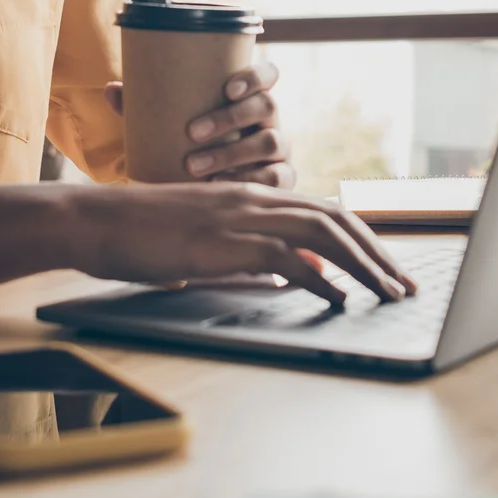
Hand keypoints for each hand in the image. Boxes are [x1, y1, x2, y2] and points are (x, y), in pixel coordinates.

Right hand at [71, 181, 416, 305]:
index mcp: (251, 197)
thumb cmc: (139, 234)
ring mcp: (239, 217)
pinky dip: (318, 280)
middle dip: (378, 253)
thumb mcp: (204, 242)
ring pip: (322, 233)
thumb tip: (293, 279)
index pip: (324, 211)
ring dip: (362, 266)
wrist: (92, 219)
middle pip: (336, 219)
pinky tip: (336, 300)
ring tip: (386, 294)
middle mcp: (253, 200)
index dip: (363, 239)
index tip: (386, 268)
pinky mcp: (221, 242)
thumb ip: (250, 255)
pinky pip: (284, 257)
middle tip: (404, 285)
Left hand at [103, 61, 294, 188]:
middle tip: (191, 132)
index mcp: (251, 97)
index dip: (254, 77)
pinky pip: (277, 178)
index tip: (226, 88)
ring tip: (194, 166)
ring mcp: (280, 150)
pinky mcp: (282, 178)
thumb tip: (111, 88)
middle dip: (229, 117)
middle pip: (266, 106)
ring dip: (231, 153)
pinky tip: (220, 186)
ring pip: (269, 142)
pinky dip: (248, 181)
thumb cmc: (193, 144)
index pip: (268, 75)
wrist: (212, 186)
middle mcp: (271, 120)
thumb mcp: (174, 124)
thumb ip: (146, 106)